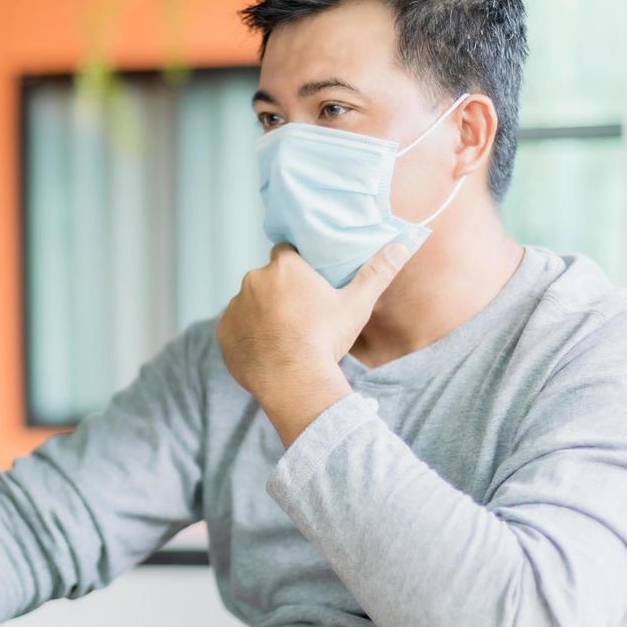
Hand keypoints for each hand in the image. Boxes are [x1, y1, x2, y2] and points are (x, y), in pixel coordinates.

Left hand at [217, 241, 410, 446]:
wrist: (294, 382)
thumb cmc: (326, 340)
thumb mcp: (356, 305)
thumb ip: (377, 272)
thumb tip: (403, 244)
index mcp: (284, 267)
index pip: (286, 252)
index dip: (297, 266)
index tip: (307, 284)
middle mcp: (253, 280)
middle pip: (267, 279)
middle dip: (278, 292)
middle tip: (299, 315)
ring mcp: (235, 306)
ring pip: (249, 303)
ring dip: (261, 313)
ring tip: (282, 336)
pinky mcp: (223, 332)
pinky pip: (235, 328)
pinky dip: (247, 335)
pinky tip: (266, 350)